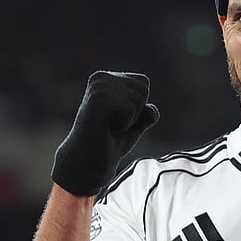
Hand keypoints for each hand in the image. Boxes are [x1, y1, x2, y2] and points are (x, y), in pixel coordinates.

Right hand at [51, 71, 159, 195]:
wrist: (89, 163)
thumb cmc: (109, 143)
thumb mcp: (134, 125)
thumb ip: (146, 114)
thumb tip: (151, 110)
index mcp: (105, 78)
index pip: (143, 83)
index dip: (138, 107)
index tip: (118, 119)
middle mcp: (100, 78)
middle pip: (144, 89)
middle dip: (136, 113)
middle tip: (113, 125)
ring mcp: (98, 88)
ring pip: (139, 99)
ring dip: (130, 120)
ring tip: (109, 127)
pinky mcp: (98, 100)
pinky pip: (131, 109)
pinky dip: (124, 125)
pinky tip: (106, 128)